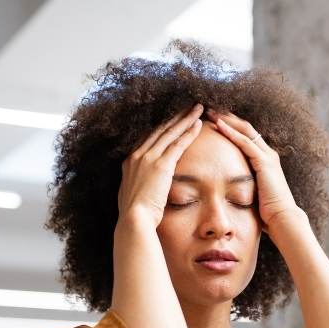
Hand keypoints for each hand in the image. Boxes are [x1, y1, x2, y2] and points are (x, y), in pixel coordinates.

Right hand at [117, 104, 203, 227]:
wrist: (134, 219)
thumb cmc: (135, 215)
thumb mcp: (131, 195)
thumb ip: (138, 186)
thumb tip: (143, 188)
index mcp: (129, 162)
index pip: (147, 139)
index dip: (161, 128)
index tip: (170, 121)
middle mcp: (138, 155)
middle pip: (159, 130)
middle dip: (174, 117)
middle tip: (186, 107)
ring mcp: (149, 158)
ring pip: (170, 132)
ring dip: (185, 119)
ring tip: (197, 108)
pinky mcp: (162, 164)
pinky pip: (178, 144)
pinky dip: (189, 132)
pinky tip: (199, 124)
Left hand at [206, 110, 308, 235]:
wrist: (282, 218)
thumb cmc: (266, 213)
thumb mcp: (251, 194)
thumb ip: (242, 187)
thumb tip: (226, 191)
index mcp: (264, 160)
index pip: (245, 136)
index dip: (229, 127)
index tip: (212, 121)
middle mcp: (267, 154)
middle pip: (244, 128)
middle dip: (226, 117)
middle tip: (209, 110)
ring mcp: (267, 156)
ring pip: (244, 130)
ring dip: (226, 120)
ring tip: (210, 112)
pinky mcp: (264, 162)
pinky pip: (245, 142)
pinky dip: (231, 132)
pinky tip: (218, 125)